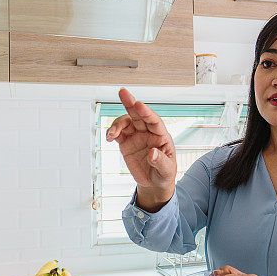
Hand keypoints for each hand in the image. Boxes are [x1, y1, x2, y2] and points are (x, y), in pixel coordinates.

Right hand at [106, 88, 176, 209]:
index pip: (154, 120)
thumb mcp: (167, 170)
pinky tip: (109, 137)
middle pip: (138, 115)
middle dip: (130, 103)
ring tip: (111, 135)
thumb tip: (152, 153)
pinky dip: (112, 132)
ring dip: (117, 124)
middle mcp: (148, 132)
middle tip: (123, 92)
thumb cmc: (164, 174)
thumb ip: (160, 161)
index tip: (139, 104)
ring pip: (126, 122)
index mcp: (161, 135)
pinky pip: (118, 134)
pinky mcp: (126, 143)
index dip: (146, 112)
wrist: (153, 183)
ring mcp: (136, 136)